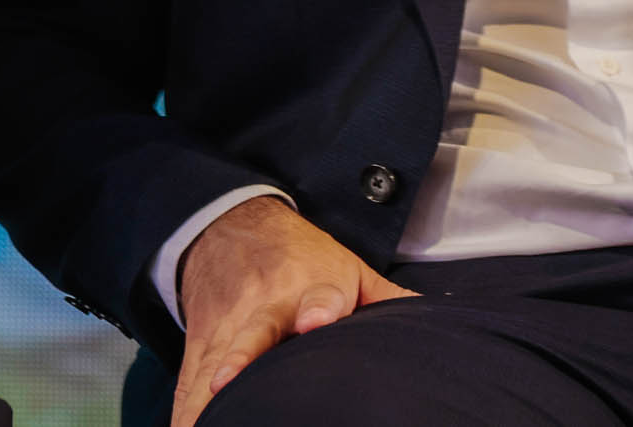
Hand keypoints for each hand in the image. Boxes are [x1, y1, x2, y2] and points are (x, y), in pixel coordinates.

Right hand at [168, 196, 415, 425]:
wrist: (229, 225)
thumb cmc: (301, 257)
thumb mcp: (350, 268)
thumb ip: (390, 302)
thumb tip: (446, 328)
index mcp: (312, 283)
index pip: (320, 296)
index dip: (320, 309)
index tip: (318, 320)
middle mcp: (265, 304)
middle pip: (253, 334)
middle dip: (240, 359)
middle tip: (229, 383)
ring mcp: (226, 325)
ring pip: (212, 363)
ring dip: (205, 396)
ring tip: (200, 426)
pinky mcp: (200, 343)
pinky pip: (189, 380)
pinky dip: (186, 409)